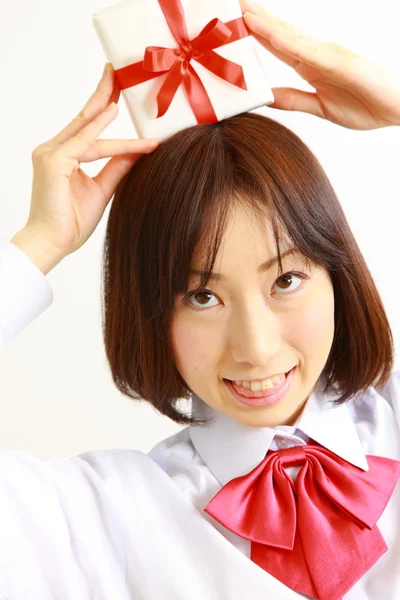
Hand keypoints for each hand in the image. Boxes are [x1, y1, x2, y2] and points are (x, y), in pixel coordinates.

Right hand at [26, 63, 158, 256]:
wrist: (53, 244)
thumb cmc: (72, 221)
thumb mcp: (102, 189)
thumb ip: (117, 168)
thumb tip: (138, 151)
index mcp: (62, 155)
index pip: (85, 126)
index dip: (102, 107)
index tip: (118, 91)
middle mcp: (53, 149)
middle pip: (82, 117)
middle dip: (101, 93)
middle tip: (118, 70)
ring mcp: (50, 154)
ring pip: (87, 131)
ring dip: (107, 109)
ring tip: (124, 88)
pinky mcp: (54, 163)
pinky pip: (85, 145)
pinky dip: (103, 132)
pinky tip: (115, 114)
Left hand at [239, 0, 399, 129]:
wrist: (398, 109)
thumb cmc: (365, 105)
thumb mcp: (319, 107)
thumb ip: (293, 101)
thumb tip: (267, 97)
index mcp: (309, 65)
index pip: (276, 45)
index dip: (255, 33)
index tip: (235, 23)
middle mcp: (316, 54)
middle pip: (280, 33)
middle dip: (256, 19)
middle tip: (232, 4)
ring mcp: (328, 55)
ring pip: (290, 38)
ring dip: (266, 25)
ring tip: (244, 12)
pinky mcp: (340, 62)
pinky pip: (309, 53)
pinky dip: (289, 44)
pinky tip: (271, 37)